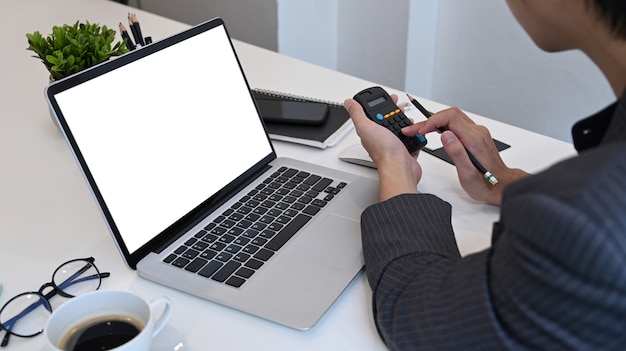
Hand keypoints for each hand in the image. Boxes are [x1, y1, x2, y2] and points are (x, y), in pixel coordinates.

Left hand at [344, 95, 421, 201]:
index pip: (373, 115)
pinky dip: (413, 134)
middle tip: (400, 107)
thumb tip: (348, 103)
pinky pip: (409, 139)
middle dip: (394, 111)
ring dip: (405, 122)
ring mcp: (393, 144)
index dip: (380, 105)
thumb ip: (357, 113)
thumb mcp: (366, 126)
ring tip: (407, 118)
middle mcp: (380, 138)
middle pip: (387, 120)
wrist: (400, 167)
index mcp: (370, 132)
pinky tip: (413, 131)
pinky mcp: (404, 150)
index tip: (388, 98)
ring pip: (399, 129)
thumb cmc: (383, 151)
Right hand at [406, 107, 527, 204]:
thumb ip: (456, 153)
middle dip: (430, 120)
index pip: (450, 118)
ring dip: (435, 121)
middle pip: (450, 114)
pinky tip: (434, 132)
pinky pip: (457, 123)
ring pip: (453, 117)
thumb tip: (445, 135)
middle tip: (414, 129)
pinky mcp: (475, 136)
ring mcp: (477, 132)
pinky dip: (443, 125)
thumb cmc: (486, 183)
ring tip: (420, 130)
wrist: (501, 185)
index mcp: (474, 139)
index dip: (432, 121)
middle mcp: (477, 132)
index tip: (421, 130)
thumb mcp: (468, 174)